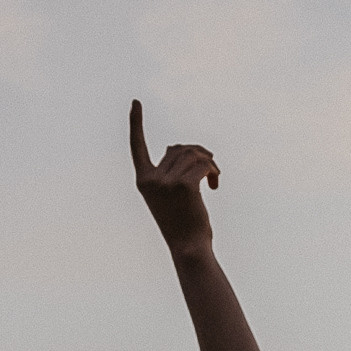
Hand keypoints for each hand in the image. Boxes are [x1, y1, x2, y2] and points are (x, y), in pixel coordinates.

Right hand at [131, 98, 218, 262]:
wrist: (188, 248)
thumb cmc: (181, 222)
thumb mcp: (168, 194)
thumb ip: (168, 169)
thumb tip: (174, 146)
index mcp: (143, 180)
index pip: (137, 146)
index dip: (136, 124)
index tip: (135, 103)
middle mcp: (152, 179)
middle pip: (178, 148)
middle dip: (197, 155)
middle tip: (211, 171)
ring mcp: (167, 182)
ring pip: (193, 155)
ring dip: (208, 163)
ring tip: (214, 179)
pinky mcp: (185, 186)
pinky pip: (203, 165)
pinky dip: (213, 171)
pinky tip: (215, 185)